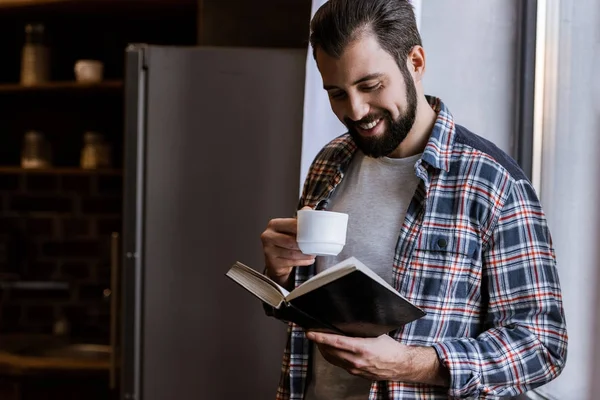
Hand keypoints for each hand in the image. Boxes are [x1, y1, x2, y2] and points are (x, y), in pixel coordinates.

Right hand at [260, 206, 314, 285]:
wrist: (275, 260)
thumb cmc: (284, 242)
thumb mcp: (290, 229)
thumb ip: (299, 220)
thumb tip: (308, 210)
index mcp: (274, 225)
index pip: (291, 225)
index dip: (304, 229)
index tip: (314, 232)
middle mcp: (268, 236)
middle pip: (290, 241)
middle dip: (305, 244)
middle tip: (315, 245)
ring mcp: (268, 250)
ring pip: (291, 253)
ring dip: (305, 254)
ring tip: (313, 253)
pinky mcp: (272, 262)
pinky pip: (291, 262)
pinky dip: (302, 262)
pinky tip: (308, 260)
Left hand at [306, 331, 448, 385]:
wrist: (400, 365)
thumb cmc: (390, 348)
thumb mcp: (376, 333)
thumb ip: (361, 330)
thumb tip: (348, 320)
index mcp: (361, 348)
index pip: (335, 342)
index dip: (320, 337)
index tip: (310, 332)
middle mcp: (356, 360)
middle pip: (330, 351)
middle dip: (319, 342)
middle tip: (312, 333)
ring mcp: (355, 369)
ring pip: (332, 359)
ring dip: (323, 349)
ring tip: (318, 340)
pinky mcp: (355, 373)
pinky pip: (339, 364)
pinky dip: (332, 356)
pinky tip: (330, 350)